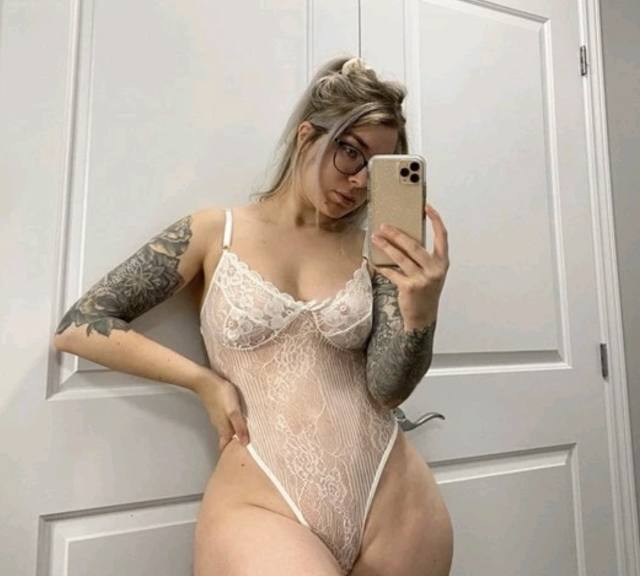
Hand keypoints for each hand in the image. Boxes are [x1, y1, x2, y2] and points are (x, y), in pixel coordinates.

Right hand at [193, 371, 249, 451]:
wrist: (205, 381)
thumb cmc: (221, 395)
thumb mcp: (233, 411)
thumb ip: (239, 426)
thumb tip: (245, 444)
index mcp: (223, 428)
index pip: (226, 446)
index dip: (231, 454)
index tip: (241, 460)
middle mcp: (219, 425)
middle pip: (226, 440)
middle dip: (234, 446)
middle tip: (246, 452)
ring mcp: (218, 417)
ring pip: (226, 431)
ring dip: (234, 435)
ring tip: (245, 438)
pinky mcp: (218, 409)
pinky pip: (226, 422)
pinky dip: (232, 425)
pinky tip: (238, 422)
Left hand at [370, 203, 448, 329]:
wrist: (423, 316)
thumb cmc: (426, 290)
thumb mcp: (432, 272)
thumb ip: (425, 257)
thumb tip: (405, 237)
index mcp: (443, 262)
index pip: (442, 236)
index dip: (435, 220)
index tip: (426, 207)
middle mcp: (435, 269)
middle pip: (414, 245)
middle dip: (397, 234)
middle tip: (384, 226)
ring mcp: (422, 279)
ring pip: (401, 257)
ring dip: (385, 246)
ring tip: (375, 238)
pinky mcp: (409, 287)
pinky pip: (391, 273)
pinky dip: (381, 266)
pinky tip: (372, 260)